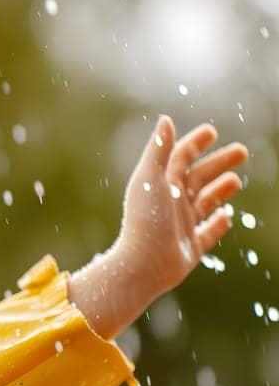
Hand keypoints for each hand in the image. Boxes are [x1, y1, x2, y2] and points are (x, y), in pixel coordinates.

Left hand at [69, 115, 246, 338]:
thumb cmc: (145, 220)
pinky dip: (217, 224)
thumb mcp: (151, 179)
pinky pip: (206, 234)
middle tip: (242, 151)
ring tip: (235, 181)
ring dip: (219, 190)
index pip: (180, 158)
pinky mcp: (189, 249)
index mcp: (160, 185)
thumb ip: (159, 150)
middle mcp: (169, 203)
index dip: (195, 143)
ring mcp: (180, 226)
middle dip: (218, 163)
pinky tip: (226, 216)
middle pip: (197, 177)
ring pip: (203, 203)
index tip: (212, 131)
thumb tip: (166, 119)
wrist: (142, 265)